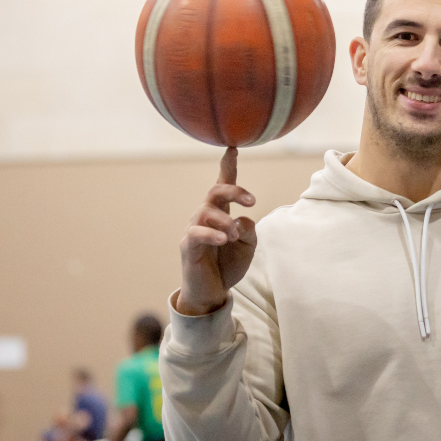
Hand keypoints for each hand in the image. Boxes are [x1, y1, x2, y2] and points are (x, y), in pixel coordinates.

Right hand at [178, 147, 257, 314]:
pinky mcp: (188, 246)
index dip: (227, 166)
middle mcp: (206, 216)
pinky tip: (223, 239)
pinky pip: (196, 232)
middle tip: (252, 201)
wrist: (213, 291)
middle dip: (234, 190)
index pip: (223, 185)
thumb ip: (249, 230)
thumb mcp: (248, 246)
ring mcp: (194, 229)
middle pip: (215, 190)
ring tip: (234, 236)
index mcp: (221, 213)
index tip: (233, 148)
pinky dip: (212, 233)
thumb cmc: (229, 265)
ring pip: (207, 210)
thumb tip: (243, 219)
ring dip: (225, 221)